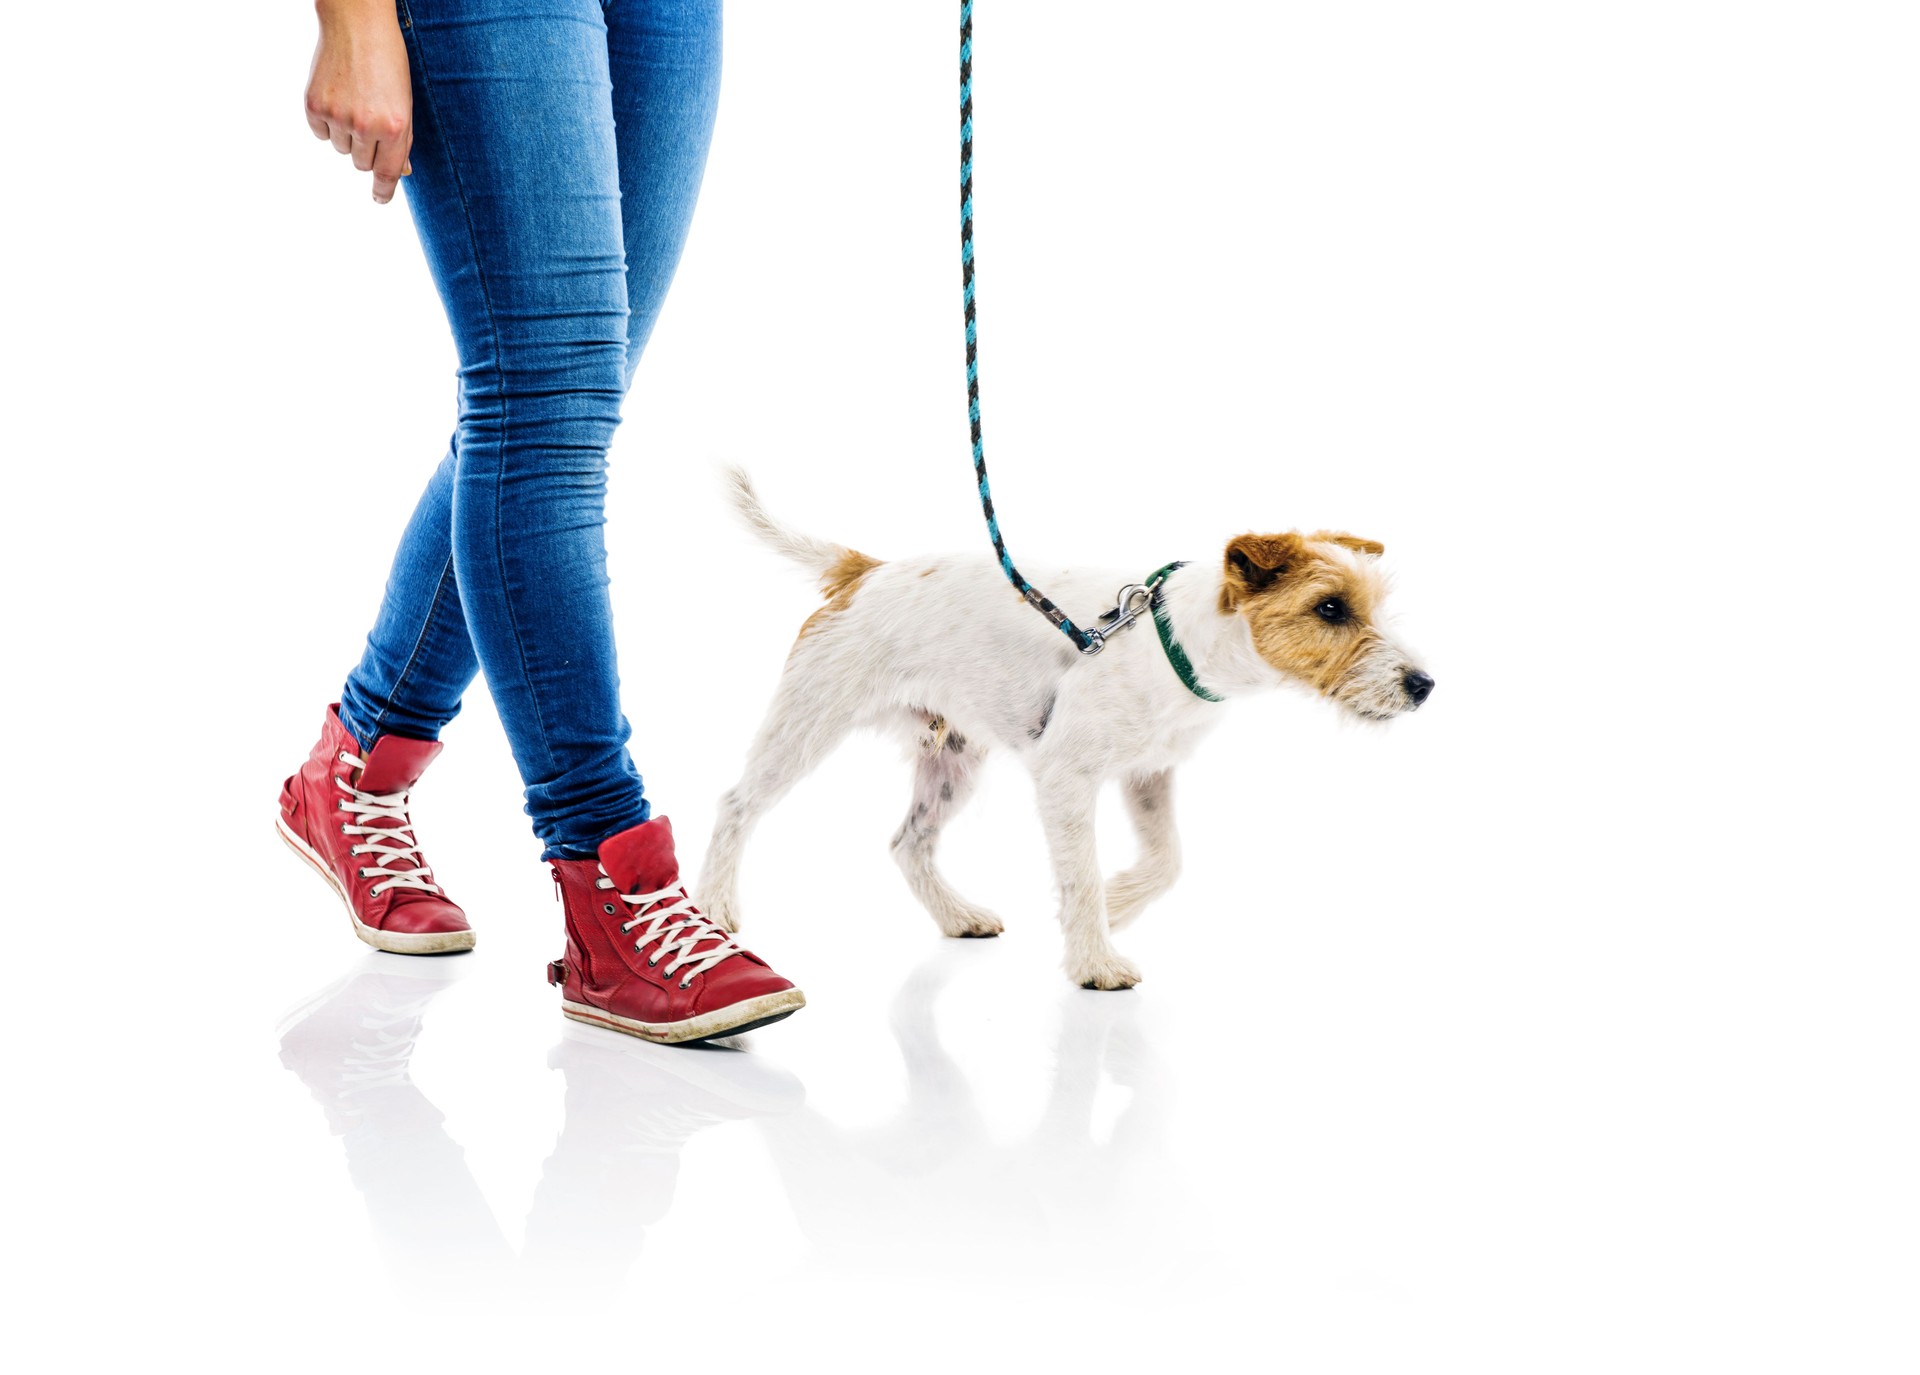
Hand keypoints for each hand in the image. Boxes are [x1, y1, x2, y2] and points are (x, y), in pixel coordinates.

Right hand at [305, 0, 413, 203]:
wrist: (357, 25)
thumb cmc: (387, 63)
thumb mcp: (404, 103)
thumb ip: (402, 140)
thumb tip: (400, 173)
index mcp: (395, 127)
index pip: (387, 173)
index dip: (383, 191)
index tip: (379, 200)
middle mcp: (366, 126)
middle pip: (362, 164)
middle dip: (367, 150)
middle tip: (369, 119)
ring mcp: (338, 116)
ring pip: (341, 150)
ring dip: (347, 135)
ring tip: (354, 101)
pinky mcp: (315, 106)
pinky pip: (320, 133)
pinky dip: (327, 122)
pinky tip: (336, 97)